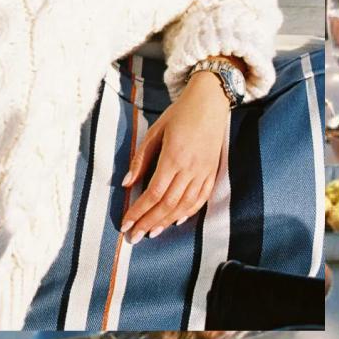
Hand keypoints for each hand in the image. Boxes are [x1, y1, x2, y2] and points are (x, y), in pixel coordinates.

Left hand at [118, 76, 232, 242]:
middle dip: (149, 223)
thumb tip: (126, 184)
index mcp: (173, 157)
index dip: (138, 212)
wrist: (210, 100)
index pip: (153, 193)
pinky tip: (177, 220)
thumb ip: (141, 159)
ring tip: (152, 233)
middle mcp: (190, 168)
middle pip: (167, 204)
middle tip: (134, 237)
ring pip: (184, 205)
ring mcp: (204, 171)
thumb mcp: (155, 131)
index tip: (126, 224)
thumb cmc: (180, 113)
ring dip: (166, 221)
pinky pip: (201, 198)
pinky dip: (189, 212)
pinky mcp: (212, 171)